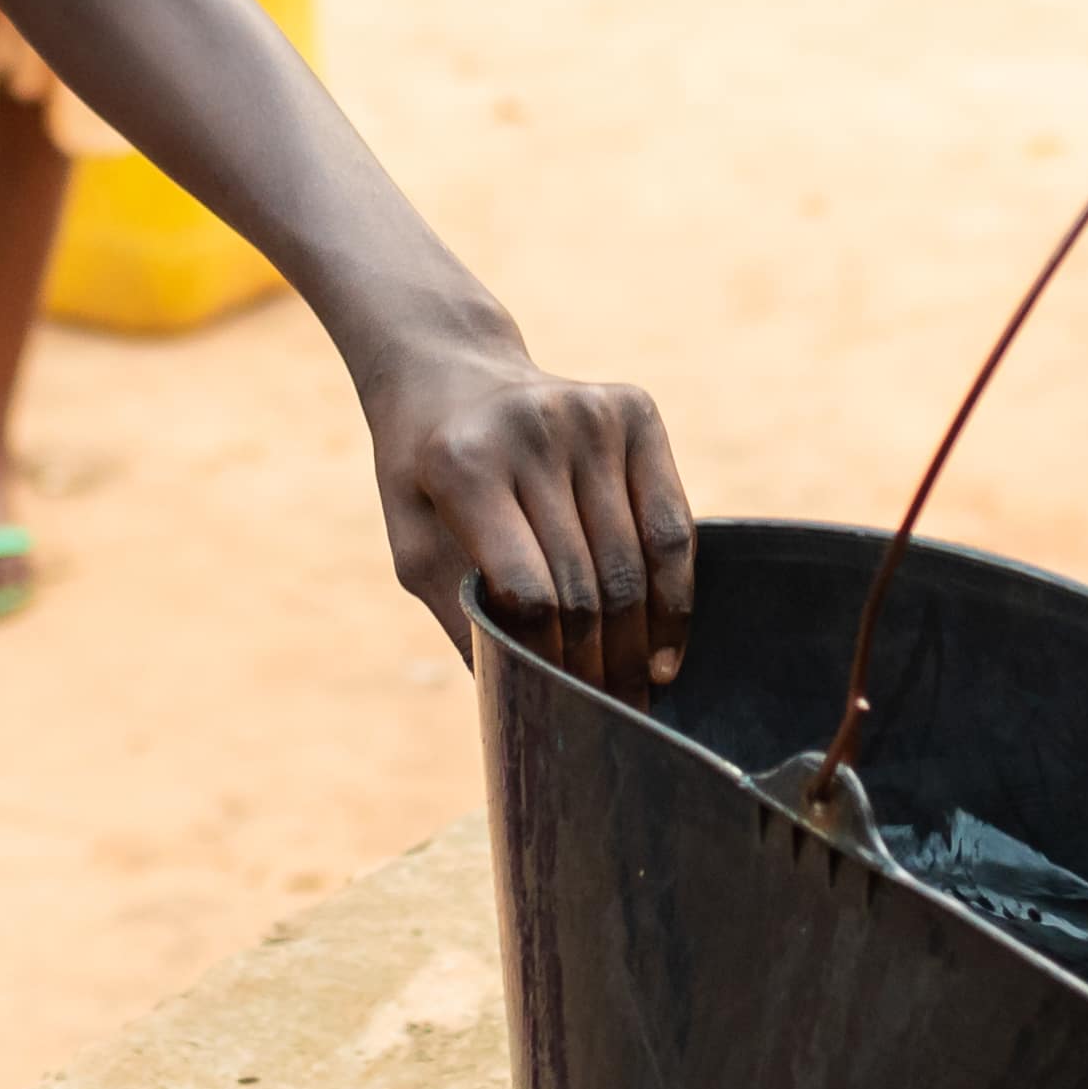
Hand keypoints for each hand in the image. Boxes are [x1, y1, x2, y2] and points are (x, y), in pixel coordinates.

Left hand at [358, 327, 692, 693]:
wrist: (452, 370)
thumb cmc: (427, 476)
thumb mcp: (413, 541)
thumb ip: (459, 613)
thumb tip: (518, 701)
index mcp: (464, 463)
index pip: (527, 590)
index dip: (548, 658)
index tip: (557, 705)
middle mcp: (532, 430)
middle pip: (586, 582)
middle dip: (597, 665)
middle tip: (605, 718)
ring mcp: (590, 415)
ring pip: (633, 562)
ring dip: (639, 645)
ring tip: (636, 698)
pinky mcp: (635, 411)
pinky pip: (671, 523)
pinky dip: (674, 595)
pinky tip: (666, 651)